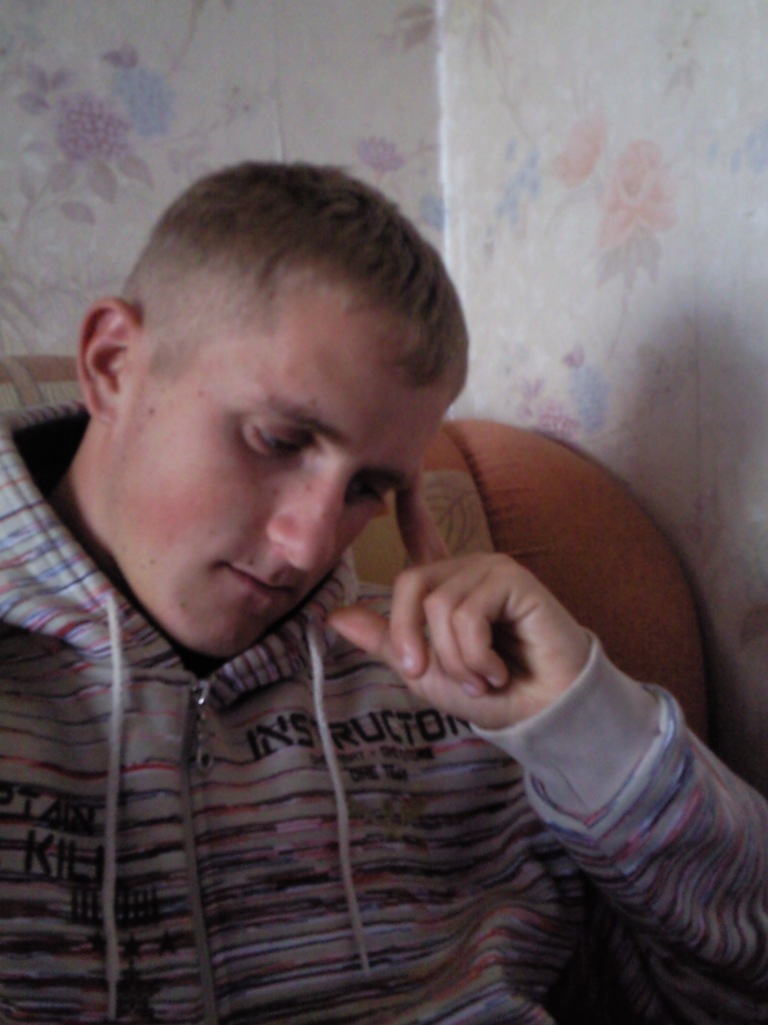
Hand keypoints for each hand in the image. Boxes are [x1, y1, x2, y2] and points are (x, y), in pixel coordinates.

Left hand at [330, 476, 590, 730]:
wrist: (544, 713)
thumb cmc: (492, 693)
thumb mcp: (426, 672)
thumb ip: (385, 641)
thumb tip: (333, 615)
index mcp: (444, 585)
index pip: (408, 568)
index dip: (400, 544)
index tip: (401, 572)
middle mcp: (465, 570)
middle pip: (410, 584)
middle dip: (415, 640)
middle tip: (437, 677)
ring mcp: (491, 570)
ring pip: (439, 605)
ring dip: (456, 658)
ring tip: (483, 679)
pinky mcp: (514, 579)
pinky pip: (468, 612)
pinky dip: (476, 654)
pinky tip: (498, 670)